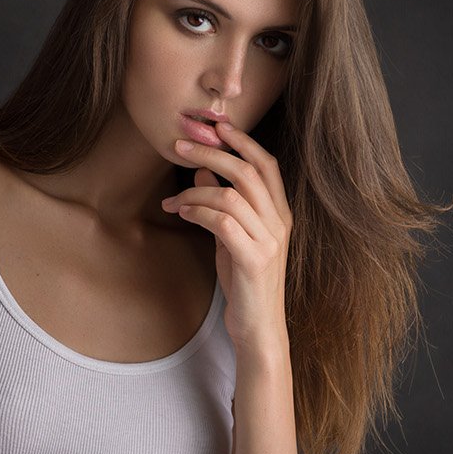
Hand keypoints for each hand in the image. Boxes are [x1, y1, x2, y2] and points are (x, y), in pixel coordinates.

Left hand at [164, 123, 292, 355]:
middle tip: (180, 146)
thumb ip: (222, 205)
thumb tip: (202, 172)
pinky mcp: (254, 261)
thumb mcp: (232, 238)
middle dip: (211, 153)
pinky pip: (222, 223)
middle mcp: (279, 223)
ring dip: (194, 191)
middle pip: (247, 171)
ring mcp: (269, 242)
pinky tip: (182, 213)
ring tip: (172, 199)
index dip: (241, 141)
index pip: (266, 164)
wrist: (258, 327)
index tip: (214, 126)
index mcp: (280, 213)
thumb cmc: (245, 282)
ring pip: (231, 196)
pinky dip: (198, 213)